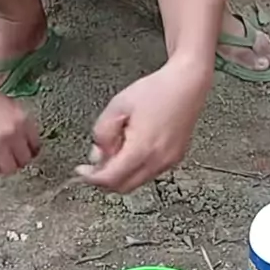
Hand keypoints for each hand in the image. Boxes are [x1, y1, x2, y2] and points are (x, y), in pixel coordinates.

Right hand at [0, 75, 39, 174]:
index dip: (24, 152)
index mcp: (21, 118)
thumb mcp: (4, 105)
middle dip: (12, 161)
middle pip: (23, 161)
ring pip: (7, 169)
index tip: (16, 153)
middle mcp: (13, 132)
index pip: (34, 146)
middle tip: (0, 158)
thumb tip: (17, 144)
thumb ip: (14, 124)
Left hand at [77, 57, 211, 192]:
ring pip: (137, 181)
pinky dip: (135, 167)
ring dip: (121, 173)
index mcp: (142, 149)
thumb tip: (98, 155)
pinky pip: (149, 172)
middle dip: (105, 179)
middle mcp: (158, 160)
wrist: (187, 83)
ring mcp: (169, 161)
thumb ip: (102, 133)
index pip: (111, 178)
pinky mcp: (175, 158)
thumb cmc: (156, 90)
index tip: (82, 172)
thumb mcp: (117, 106)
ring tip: (116, 148)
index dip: (92, 178)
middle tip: (94, 165)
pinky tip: (132, 148)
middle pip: (124, 186)